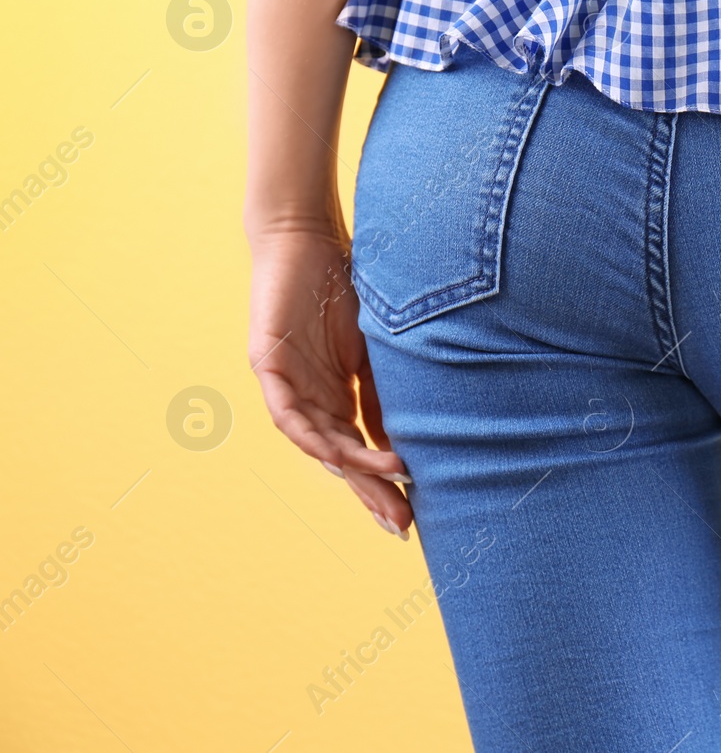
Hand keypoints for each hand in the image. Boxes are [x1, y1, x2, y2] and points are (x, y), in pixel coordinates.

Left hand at [246, 222, 413, 538]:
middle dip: (371, 492)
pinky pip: (289, 415)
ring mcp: (287, 386)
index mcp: (336, 394)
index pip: (361, 448)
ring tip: (389, 483)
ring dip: (352, 468)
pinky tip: (344, 452)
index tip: (413, 514)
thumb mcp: (376, 345)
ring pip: (318, 443)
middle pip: (341, 456)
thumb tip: (407, 441)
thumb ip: (384, 391)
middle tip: (401, 525)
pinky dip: (318, 437)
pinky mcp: (267, 367)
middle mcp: (309, 398)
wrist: (307, 233)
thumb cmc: (345, 282)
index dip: (384, 483)